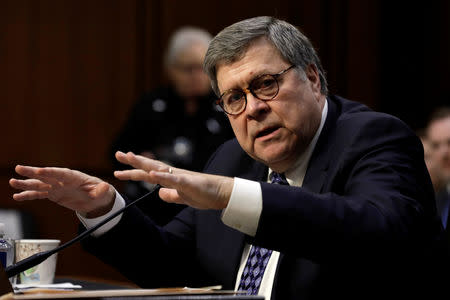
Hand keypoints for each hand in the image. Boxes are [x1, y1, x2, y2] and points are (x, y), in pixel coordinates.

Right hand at [9, 165, 115, 217]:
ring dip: (26, 184)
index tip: (40, 171)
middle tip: (19, 169)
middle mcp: (62, 180)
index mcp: (74, 177)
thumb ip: (101, 190)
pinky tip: (17, 196)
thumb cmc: (100, 192)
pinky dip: (28, 195)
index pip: (61, 173)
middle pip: (46, 175)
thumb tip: (104, 187)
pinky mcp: (53, 194)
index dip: (51, 172)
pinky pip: (39, 195)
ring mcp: (56, 187)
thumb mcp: (103, 191)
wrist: (96, 199)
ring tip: (12, 182)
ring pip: (39, 184)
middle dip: (33, 172)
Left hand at [114, 151, 233, 209]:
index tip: (121, 166)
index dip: (135, 170)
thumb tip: (160, 194)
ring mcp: (180, 177)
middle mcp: (173, 174)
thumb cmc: (204, 193)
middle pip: (150, 165)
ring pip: (159, 168)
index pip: (149, 172)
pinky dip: (163, 176)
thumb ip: (171, 195)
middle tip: (119, 154)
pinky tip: (153, 173)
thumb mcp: (183, 197)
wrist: (222, 193)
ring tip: (130, 158)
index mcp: (171, 178)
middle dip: (133, 161)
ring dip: (144, 163)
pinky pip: (173, 179)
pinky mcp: (188, 183)